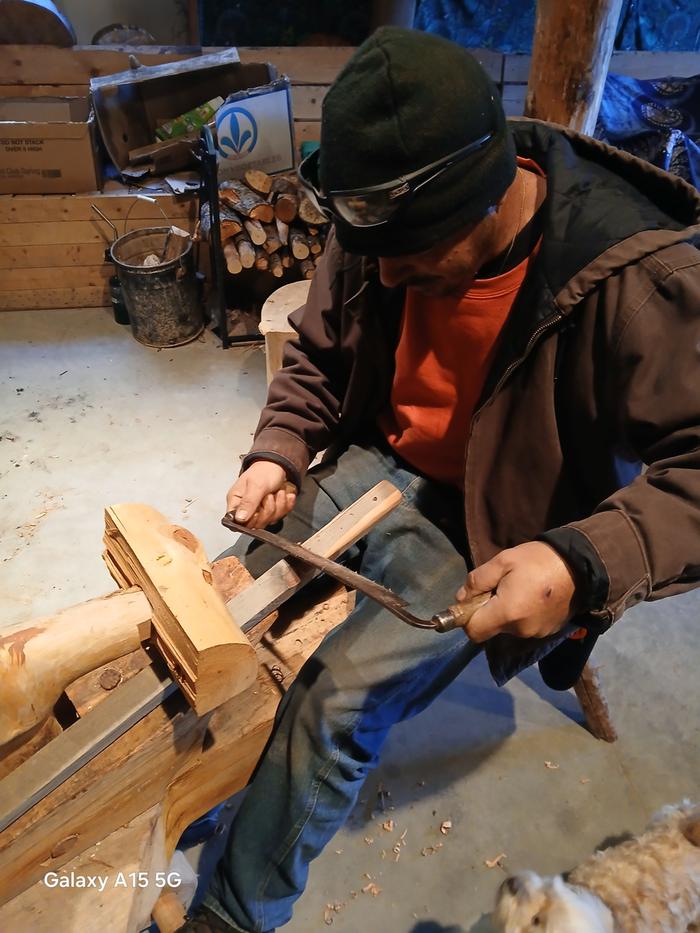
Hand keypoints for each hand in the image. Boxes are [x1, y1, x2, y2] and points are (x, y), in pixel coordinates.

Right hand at [225, 460, 296, 527]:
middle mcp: (246, 510)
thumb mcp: (256, 485)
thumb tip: (239, 519)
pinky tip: (284, 494)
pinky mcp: (272, 512)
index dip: (249, 521)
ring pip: (270, 521)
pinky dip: (286, 504)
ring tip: (277, 491)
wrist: (278, 466)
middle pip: (256, 525)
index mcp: (236, 503)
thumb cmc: (263, 472)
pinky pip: (281, 516)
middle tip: (269, 495)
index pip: (236, 524)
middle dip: (268, 510)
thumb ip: (249, 502)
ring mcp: (260, 512)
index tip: (258, 510)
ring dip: (279, 505)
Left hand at [456, 542, 576, 642]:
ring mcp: (536, 633)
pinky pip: (525, 627)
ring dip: (507, 612)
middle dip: (489, 610)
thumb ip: (477, 581)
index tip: (474, 600)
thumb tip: (462, 599)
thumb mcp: (502, 561)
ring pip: (508, 628)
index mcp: (507, 613)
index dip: (468, 617)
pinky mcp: (548, 632)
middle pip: (491, 628)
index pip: (473, 632)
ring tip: (520, 589)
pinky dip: (523, 615)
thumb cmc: (538, 560)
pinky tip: (532, 597)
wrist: (580, 566)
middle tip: (501, 586)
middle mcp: (520, 630)